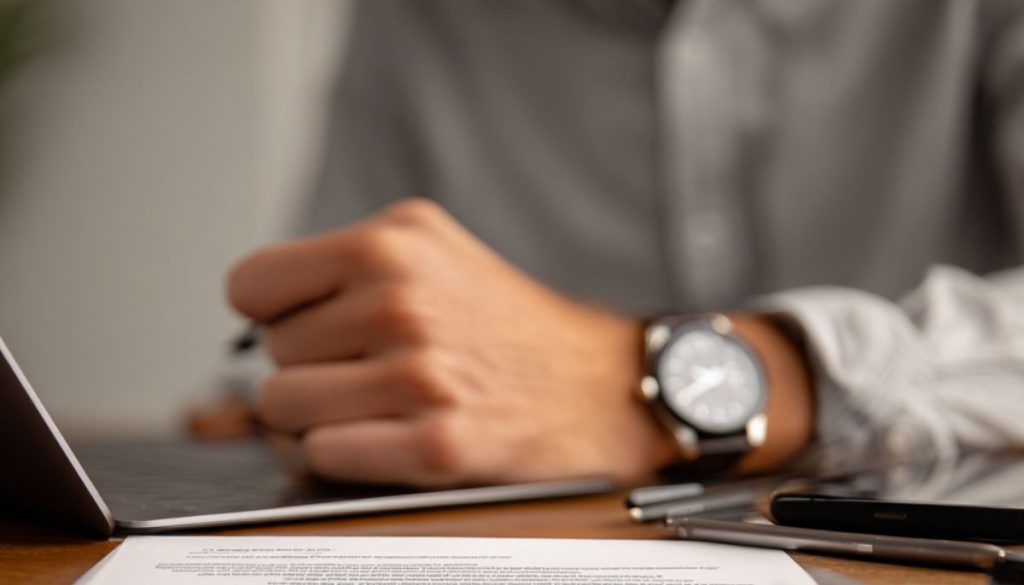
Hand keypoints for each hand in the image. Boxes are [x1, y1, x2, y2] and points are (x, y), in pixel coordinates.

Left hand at [227, 199, 677, 486]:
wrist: (598, 385)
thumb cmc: (508, 324)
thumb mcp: (432, 249)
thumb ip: (344, 261)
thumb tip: (257, 307)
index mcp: (391, 242)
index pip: (251, 284)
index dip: (273, 312)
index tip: (307, 325)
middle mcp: (401, 300)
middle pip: (269, 353)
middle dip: (311, 366)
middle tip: (372, 366)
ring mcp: (419, 373)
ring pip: (284, 409)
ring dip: (322, 416)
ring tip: (380, 403)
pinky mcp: (437, 442)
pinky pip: (324, 453)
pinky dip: (348, 453)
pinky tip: (394, 435)